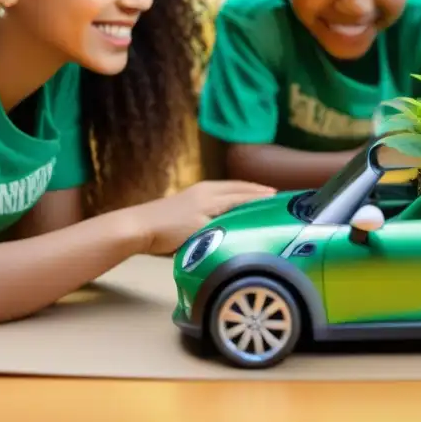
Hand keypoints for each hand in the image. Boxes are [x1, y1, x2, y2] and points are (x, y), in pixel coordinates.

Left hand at [131, 180, 276, 255]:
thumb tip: (246, 233)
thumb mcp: (201, 234)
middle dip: (259, 191)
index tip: (282, 201)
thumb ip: (224, 229)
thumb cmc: (169, 232)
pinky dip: (234, 193)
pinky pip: (220, 191)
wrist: (138, 227)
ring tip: (261, 197)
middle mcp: (209, 189)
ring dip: (247, 191)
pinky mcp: (190, 196)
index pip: (246, 195)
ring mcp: (198, 191)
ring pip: (230, 187)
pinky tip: (234, 202)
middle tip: (277, 198)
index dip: (263, 198)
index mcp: (214, 196)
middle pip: (240, 187)